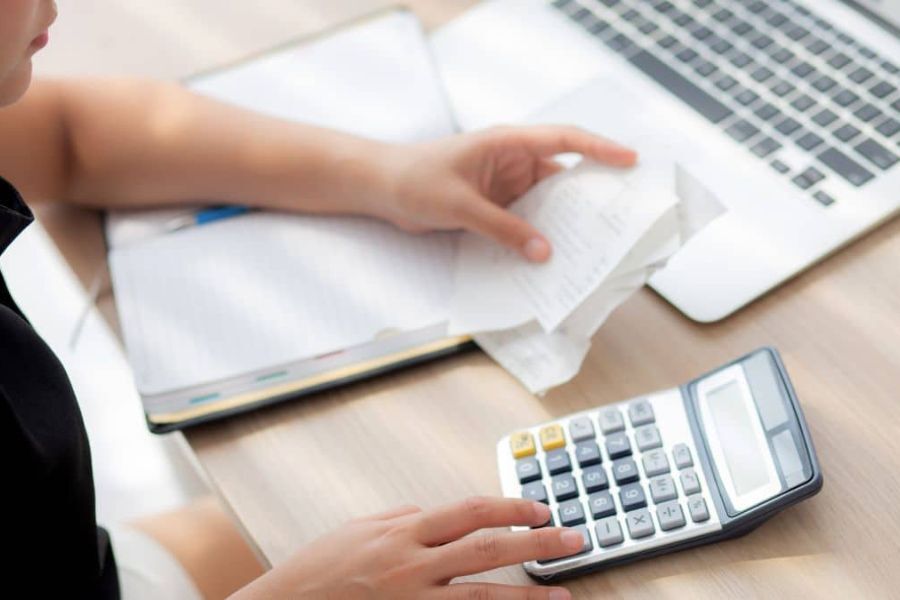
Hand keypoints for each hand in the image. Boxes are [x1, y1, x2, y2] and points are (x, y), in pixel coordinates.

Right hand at [230, 496, 583, 599]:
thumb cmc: (318, 570)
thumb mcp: (359, 528)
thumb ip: (403, 517)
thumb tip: (436, 512)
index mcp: (403, 532)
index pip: (470, 512)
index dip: (511, 508)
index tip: (541, 510)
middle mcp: (412, 566)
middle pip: (488, 551)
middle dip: (536, 545)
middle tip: (574, 541)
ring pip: (482, 599)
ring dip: (528, 597)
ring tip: (563, 596)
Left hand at [378, 125, 636, 261]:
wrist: (381, 188)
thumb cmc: (414, 179)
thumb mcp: (460, 205)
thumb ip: (502, 228)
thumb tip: (544, 252)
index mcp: (507, 143)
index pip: (563, 140)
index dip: (600, 148)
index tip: (630, 160)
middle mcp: (512, 162)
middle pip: (563, 176)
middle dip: (591, 194)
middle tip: (622, 214)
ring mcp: (505, 186)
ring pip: (546, 204)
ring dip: (564, 222)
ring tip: (594, 244)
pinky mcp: (496, 208)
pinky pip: (526, 222)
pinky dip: (539, 236)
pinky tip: (552, 256)